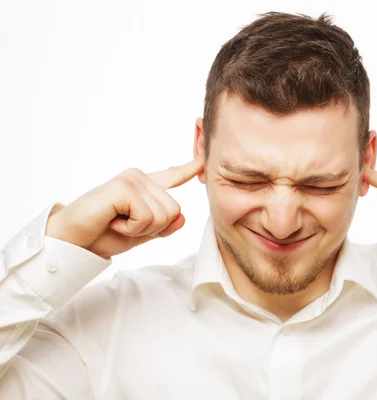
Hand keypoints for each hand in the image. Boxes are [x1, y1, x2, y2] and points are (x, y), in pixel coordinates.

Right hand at [46, 158, 202, 258]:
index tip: (206, 153)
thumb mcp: (141, 234)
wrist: (73, 242)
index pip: (174, 175)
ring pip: (164, 215)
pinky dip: (131, 228)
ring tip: (117, 222)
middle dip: (153, 228)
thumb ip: (163, 226)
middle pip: (174, 210)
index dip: (192, 167)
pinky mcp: (124, 186)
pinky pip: (147, 217)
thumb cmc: (103, 235)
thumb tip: (183, 218)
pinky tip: (112, 220)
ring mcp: (133, 179)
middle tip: (124, 225)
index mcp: (146, 187)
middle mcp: (141, 178)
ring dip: (141, 229)